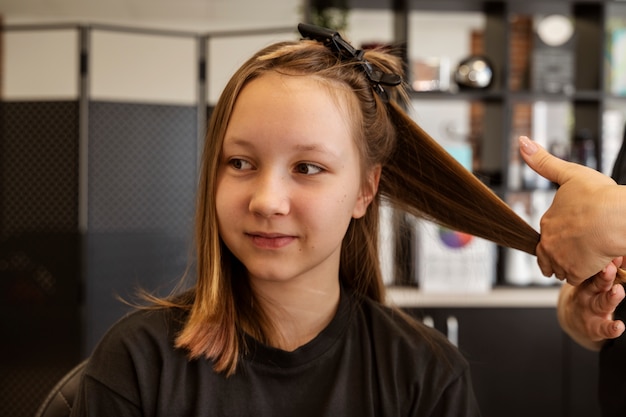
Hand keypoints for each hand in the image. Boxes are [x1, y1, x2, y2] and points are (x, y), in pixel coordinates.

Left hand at [518, 136, 624, 284]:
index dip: (565, 231)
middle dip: (564, 250)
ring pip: (561, 267)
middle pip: (550, 253)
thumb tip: (522, 142)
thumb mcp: (570, 173)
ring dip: (573, 262)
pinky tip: (596, 259)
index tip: (578, 229)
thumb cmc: (599, 196)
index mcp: (547, 221)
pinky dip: (585, 271)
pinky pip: (575, 277)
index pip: (548, 233)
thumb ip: (544, 162)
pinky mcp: (574, 272)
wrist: (618, 218)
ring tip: (591, 250)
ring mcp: (559, 259)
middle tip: (585, 242)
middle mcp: (548, 242)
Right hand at [557, 259, 624, 350]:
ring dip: (610, 297)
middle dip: (604, 276)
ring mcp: (591, 310)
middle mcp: (588, 294)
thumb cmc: (587, 296)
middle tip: (610, 268)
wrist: (573, 321)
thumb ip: (603, 271)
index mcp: (588, 281)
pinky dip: (611, 328)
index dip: (600, 263)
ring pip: (602, 303)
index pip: (594, 270)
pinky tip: (619, 326)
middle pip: (597, 284)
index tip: (608, 254)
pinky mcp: (595, 327)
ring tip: (618, 291)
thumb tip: (620, 255)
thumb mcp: (590, 281)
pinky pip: (603, 328)